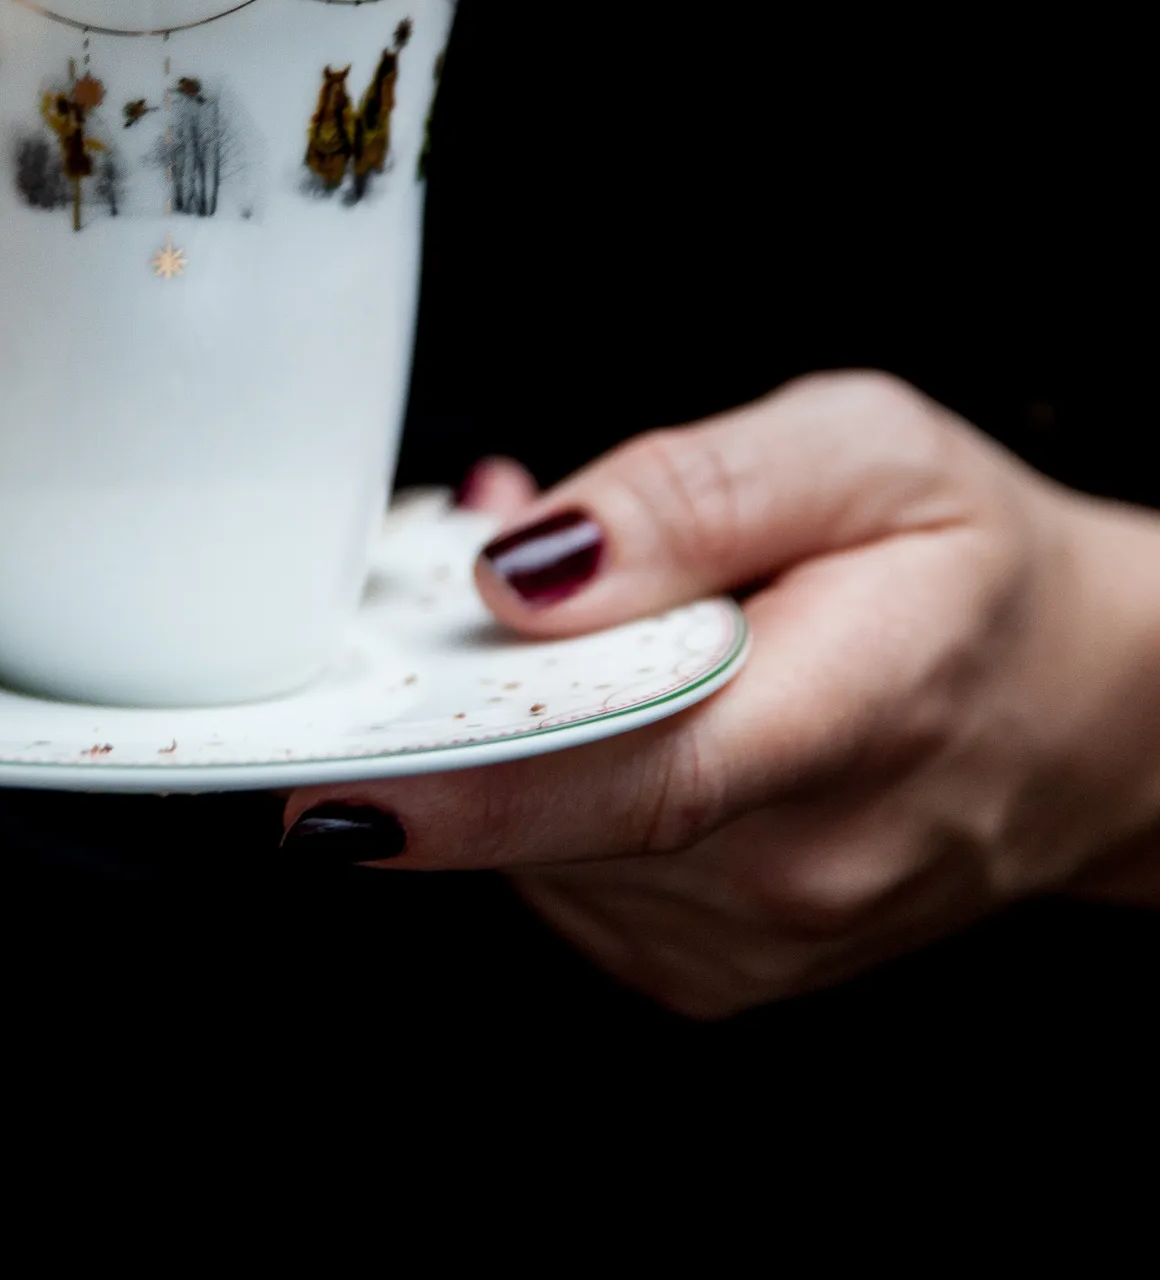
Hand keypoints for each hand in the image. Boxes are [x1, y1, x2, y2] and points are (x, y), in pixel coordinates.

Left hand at [283, 374, 1159, 1014]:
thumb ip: (686, 497)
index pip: (619, 780)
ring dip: (498, 731)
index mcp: (842, 727)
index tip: (324, 777)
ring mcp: (749, 937)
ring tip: (574, 628)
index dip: (452, 782)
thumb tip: (524, 569)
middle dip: (450, 698)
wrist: (1085, 708)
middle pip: (540, 809)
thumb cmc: (973, 565)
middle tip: (451, 588)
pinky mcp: (709, 957)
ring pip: (531, 841)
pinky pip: (560, 870)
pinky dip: (537, 779)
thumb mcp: (860, 451)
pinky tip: (596, 702)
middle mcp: (791, 870)